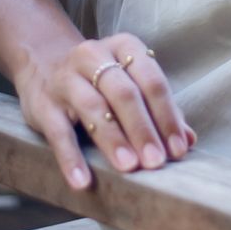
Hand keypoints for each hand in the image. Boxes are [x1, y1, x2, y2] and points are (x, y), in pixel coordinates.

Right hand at [15, 31, 196, 190]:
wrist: (42, 63)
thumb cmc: (98, 80)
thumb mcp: (128, 81)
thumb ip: (157, 109)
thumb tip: (188, 140)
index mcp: (124, 47)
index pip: (151, 80)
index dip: (167, 115)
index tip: (178, 149)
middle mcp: (94, 56)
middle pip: (124, 93)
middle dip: (143, 129)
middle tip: (156, 162)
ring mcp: (66, 79)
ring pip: (93, 107)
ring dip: (113, 139)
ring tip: (128, 167)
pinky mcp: (44, 104)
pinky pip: (59, 133)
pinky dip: (71, 158)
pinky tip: (82, 181)